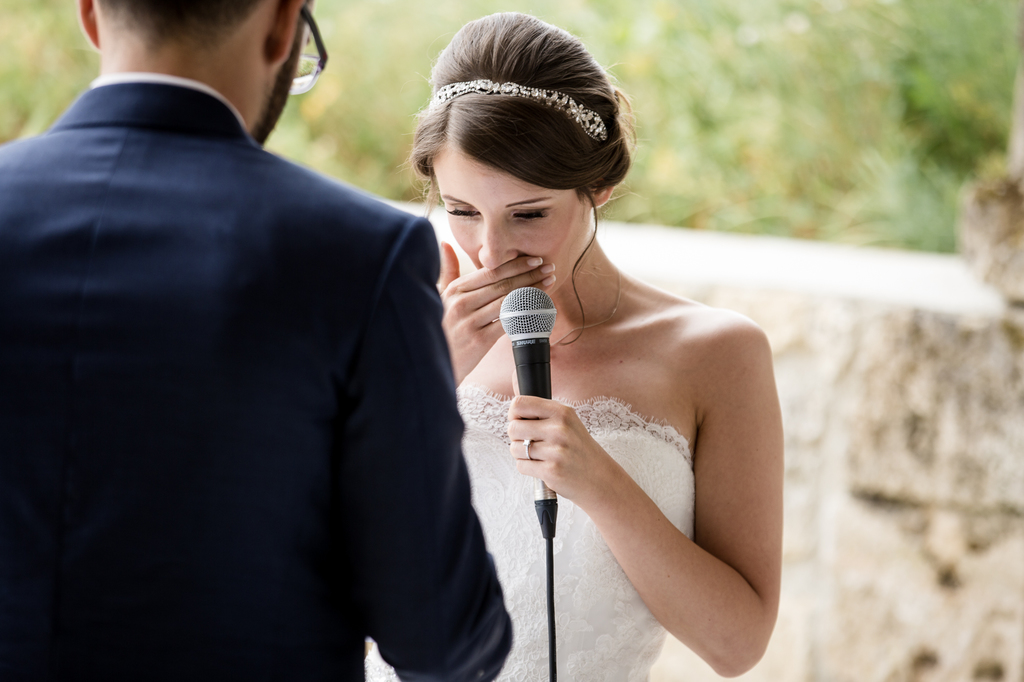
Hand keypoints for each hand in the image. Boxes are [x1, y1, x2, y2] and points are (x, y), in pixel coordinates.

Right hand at [437, 242, 554, 384]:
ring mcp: (470, 322)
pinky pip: (508, 323)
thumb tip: (446, 244)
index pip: (491, 272)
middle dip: (530, 274)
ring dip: (533, 291)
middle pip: (503, 284)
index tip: (535, 260)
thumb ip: (447, 271)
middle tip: (550, 268)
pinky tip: (539, 309)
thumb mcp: (438, 297)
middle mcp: (461, 303)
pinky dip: (526, 314)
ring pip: (509, 301)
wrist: (432, 362)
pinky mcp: (479, 341)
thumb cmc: (440, 328)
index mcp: (455, 289)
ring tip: (549, 284)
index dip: (516, 265)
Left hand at [506, 395, 618, 505]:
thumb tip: (515, 386)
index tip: (521, 421)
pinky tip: (542, 466)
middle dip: (517, 437)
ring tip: (538, 455)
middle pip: (513, 428)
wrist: (599, 476)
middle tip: (531, 441)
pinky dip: (527, 467)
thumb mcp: (567, 421)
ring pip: (515, 449)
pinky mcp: (551, 471)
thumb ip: (541, 409)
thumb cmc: (578, 448)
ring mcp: (556, 451)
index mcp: (562, 412)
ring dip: (522, 454)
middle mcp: (559, 429)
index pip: (519, 404)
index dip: (514, 414)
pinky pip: (521, 466)